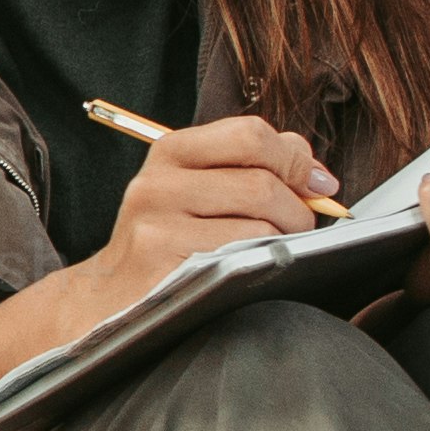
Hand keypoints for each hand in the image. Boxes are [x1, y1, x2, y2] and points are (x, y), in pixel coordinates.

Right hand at [106, 112, 338, 281]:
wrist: (113, 296)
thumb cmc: (168, 239)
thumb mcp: (197, 189)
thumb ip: (251, 165)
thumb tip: (310, 163)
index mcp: (172, 151)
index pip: (249, 134)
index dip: (295, 159)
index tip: (317, 184)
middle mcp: (160, 181)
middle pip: (261, 181)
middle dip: (299, 206)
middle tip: (303, 226)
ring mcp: (157, 221)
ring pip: (259, 221)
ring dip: (286, 239)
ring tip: (279, 249)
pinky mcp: (162, 261)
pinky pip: (241, 254)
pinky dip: (263, 261)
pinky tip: (254, 268)